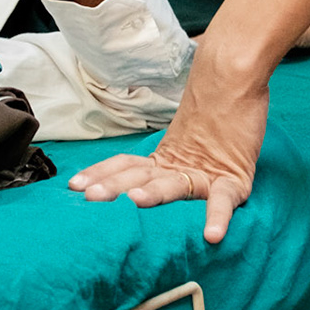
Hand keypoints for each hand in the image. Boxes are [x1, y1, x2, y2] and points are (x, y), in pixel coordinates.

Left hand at [66, 46, 268, 243]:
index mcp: (165, 157)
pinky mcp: (235, 176)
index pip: (126, 166)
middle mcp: (179, 165)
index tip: (74, 185)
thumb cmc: (216, 107)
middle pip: (140, 175)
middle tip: (89, 195)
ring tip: (135, 202)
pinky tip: (211, 234)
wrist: (236, 74)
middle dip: (114, 186)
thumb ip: (170, 157)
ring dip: (154, 192)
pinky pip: (225, 198)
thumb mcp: (186, 138)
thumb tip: (142, 173)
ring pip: (175, 183)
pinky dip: (218, 215)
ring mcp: (206, 171)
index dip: (101, 174)